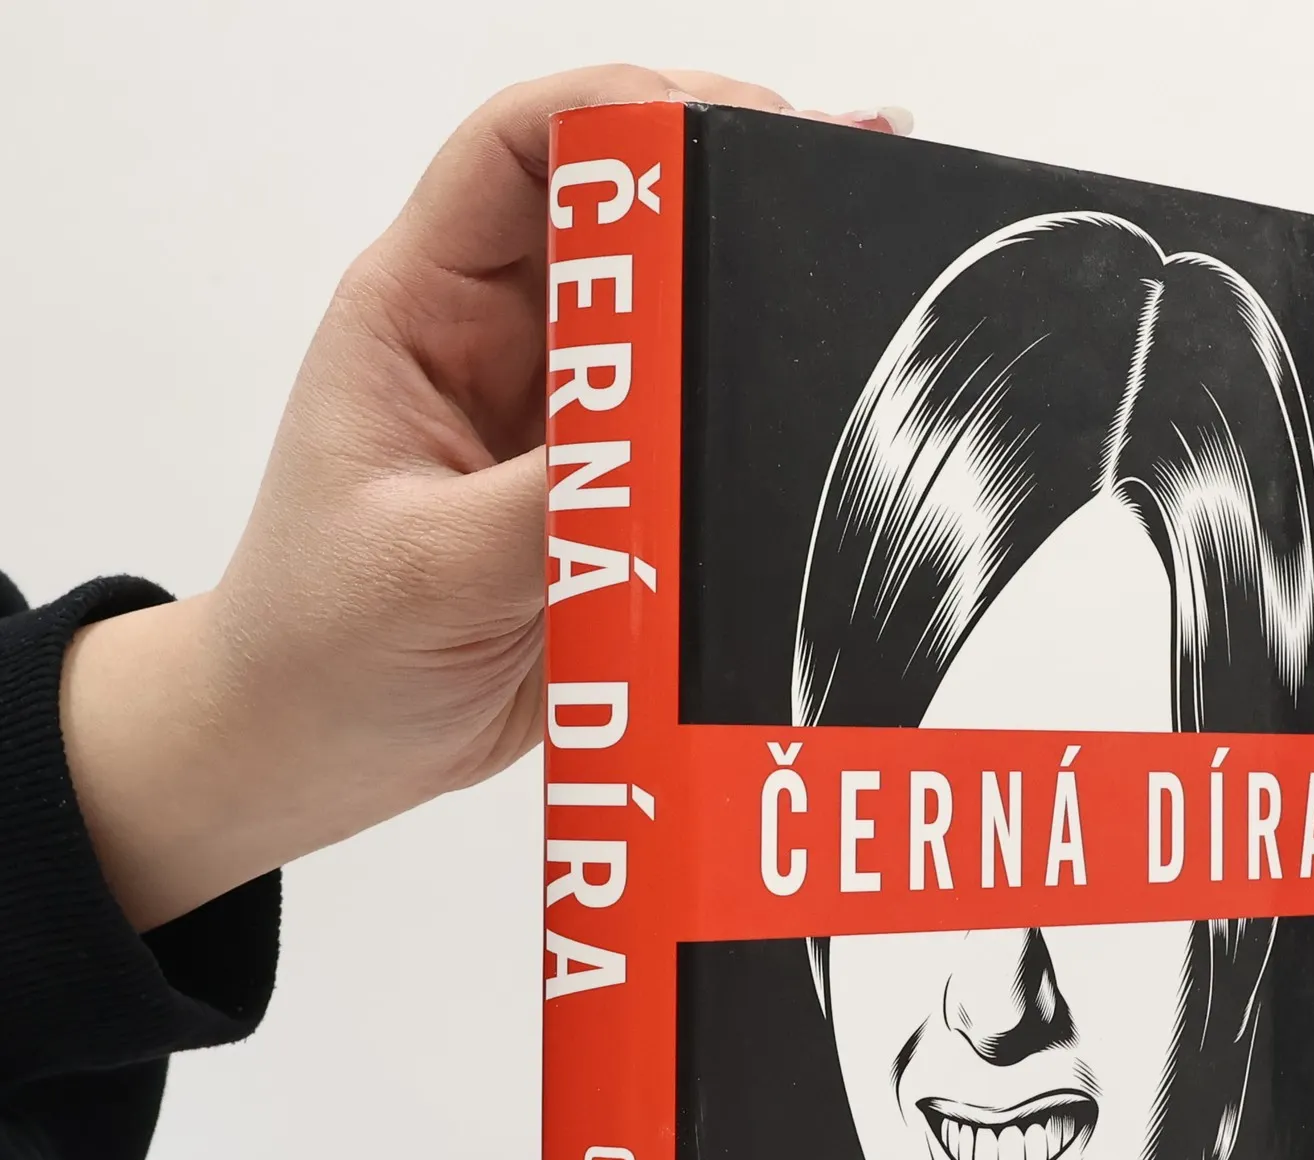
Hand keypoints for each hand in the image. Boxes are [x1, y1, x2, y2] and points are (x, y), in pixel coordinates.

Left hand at [61, 67, 908, 931]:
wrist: (319, 750)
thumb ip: (559, 498)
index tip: (734, 126)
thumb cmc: (324, 646)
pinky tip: (813, 409)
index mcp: (417, 314)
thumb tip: (683, 435)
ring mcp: (558, 423)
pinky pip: (690, 436)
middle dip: (725, 188)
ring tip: (854, 268)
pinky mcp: (606, 497)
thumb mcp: (434, 567)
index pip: (516, 153)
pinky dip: (747, 420)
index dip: (625, 114)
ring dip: (747, 304)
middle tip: (837, 176)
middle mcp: (496, 347)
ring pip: (668, 325)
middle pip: (619, 220)